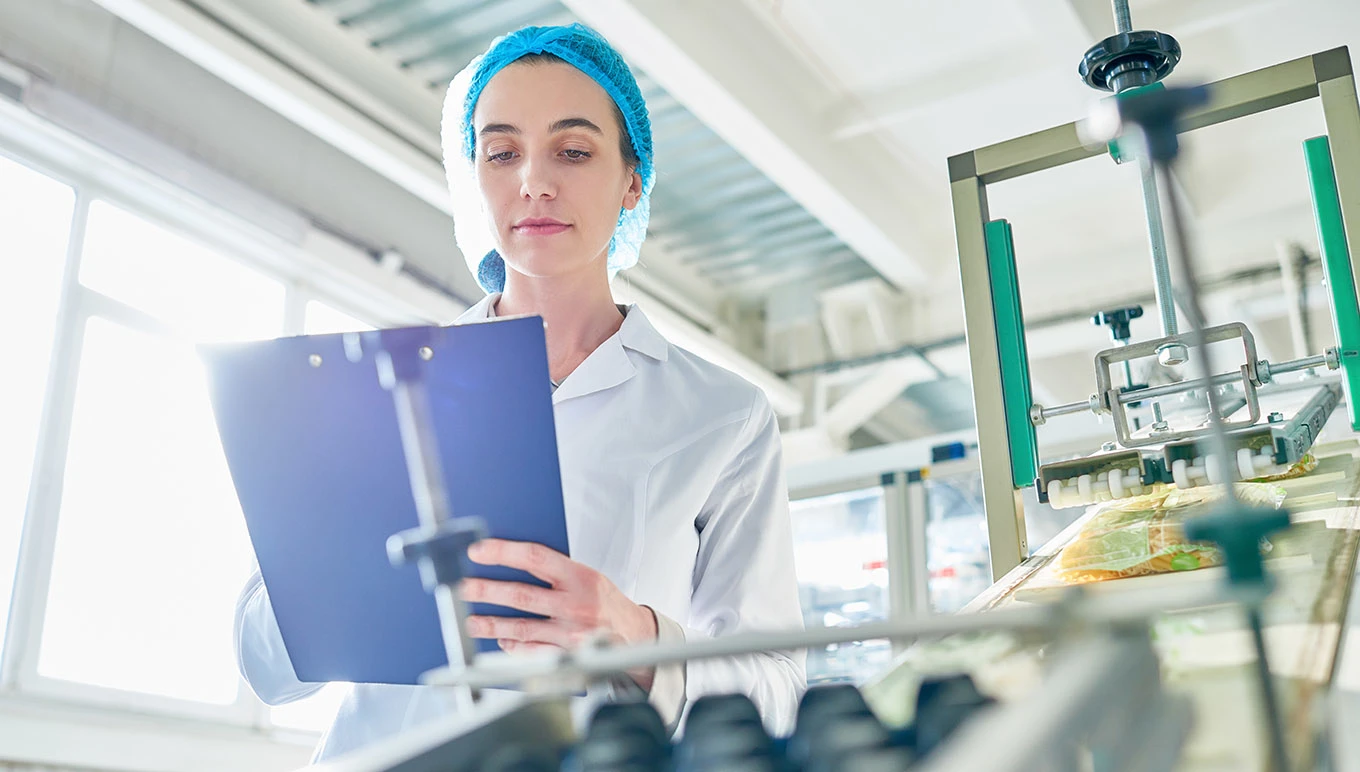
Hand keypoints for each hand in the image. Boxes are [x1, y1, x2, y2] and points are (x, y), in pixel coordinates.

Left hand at [460, 539, 658, 687]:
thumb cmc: (605, 601)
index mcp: (581, 577)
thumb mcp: (588, 575)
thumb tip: (513, 561)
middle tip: (463, 587)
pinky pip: (532, 650)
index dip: (504, 552)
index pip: (535, 558)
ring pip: (522, 627)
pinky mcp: (567, 654)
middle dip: (487, 590)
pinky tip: (499, 640)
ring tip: (472, 620)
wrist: (634, 634)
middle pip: (521, 594)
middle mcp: (575, 604)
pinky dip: (513, 646)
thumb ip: (555, 570)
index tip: (478, 551)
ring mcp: (570, 632)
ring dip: (492, 624)